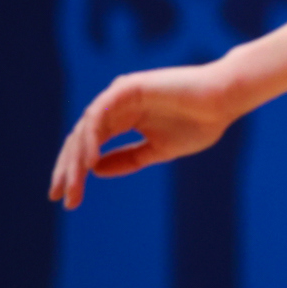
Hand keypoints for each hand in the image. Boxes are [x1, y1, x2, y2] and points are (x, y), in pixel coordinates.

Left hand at [48, 62, 241, 209]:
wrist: (224, 99)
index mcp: (123, 119)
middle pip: (80, 140)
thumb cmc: (200, 122)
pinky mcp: (127, 88)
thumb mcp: (158, 151)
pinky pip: (99, 115)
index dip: (76, 172)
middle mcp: (116, 106)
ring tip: (74, 185)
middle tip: (62, 197)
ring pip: (85, 130)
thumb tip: (94, 172)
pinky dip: (91, 138)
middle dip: (68, 170)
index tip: (69, 199)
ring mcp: (119, 95)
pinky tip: (89, 162)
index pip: (89, 147)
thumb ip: (128, 159)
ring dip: (76, 159)